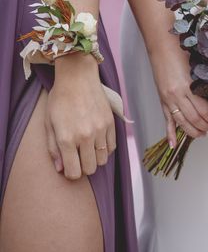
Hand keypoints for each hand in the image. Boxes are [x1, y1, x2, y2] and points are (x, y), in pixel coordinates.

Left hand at [47, 54, 116, 179]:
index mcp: (67, 138)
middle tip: (78, 159)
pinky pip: (112, 147)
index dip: (71, 173)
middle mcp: (86, 137)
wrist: (78, 78)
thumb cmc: (60, 99)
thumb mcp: (49, 124)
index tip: (69, 168)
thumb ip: (54, 149)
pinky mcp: (111, 124)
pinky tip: (97, 141)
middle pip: (90, 169)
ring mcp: (100, 130)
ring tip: (88, 149)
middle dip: (83, 168)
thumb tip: (61, 168)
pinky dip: (105, 149)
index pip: (74, 172)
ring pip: (102, 160)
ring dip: (95, 158)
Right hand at [149, 45, 207, 145]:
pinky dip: (170, 134)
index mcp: (188, 87)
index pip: (203, 110)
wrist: (162, 44)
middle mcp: (176, 96)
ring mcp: (167, 99)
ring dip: (193, 131)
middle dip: (205, 125)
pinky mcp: (162, 100)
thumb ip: (205, 82)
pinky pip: (167, 121)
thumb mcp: (198, 66)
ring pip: (182, 123)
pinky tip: (173, 144)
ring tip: (202, 133)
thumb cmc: (180, 51)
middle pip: (194, 119)